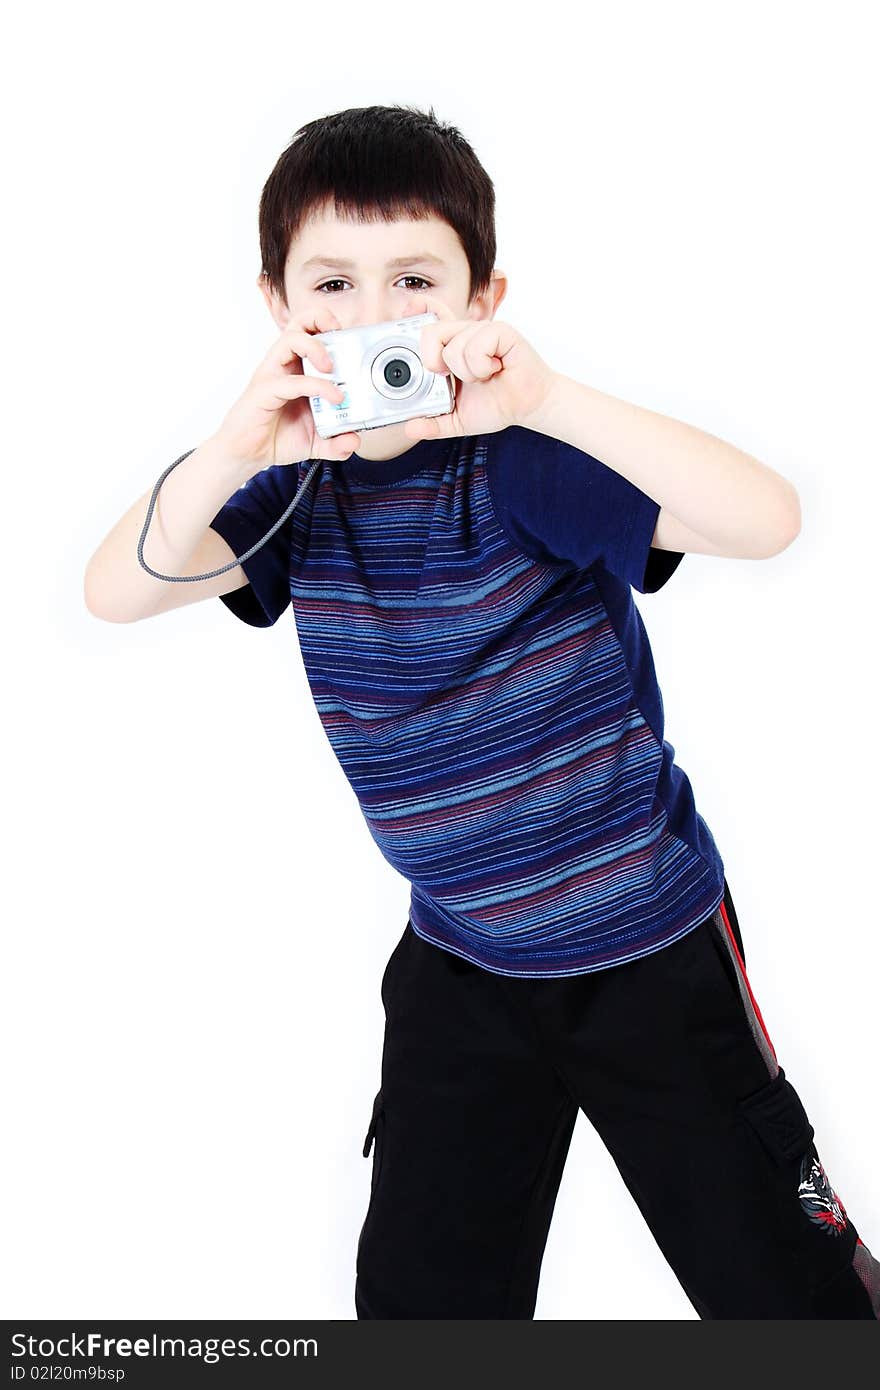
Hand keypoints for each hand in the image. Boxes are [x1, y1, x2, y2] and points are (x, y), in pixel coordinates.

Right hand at [212, 306, 361, 474]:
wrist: (246, 454)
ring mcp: (272, 375)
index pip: (310, 332)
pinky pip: (292, 381)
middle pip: (298, 323)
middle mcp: (284, 365)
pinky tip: (335, 398)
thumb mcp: (316, 442)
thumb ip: (337, 441)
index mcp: (296, 368)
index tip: (351, 338)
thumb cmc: (276, 437)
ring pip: (290, 339)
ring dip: (316, 347)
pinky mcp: (264, 391)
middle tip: (341, 336)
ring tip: (332, 367)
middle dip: (321, 319)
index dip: (330, 326)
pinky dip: (318, 386)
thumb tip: (354, 441)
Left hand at [397, 294, 557, 441]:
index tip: (408, 310)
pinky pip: (476, 346)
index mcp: (451, 348)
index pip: (429, 320)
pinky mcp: (500, 331)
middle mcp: (464, 335)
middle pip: (431, 331)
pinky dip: (481, 367)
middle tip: (447, 375)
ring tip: (483, 377)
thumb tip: (410, 428)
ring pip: (453, 347)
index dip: (417, 311)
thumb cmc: (498, 404)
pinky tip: (495, 369)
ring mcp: (482, 330)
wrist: (528, 406)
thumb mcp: (458, 419)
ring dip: (467, 373)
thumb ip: (434, 424)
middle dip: (432, 361)